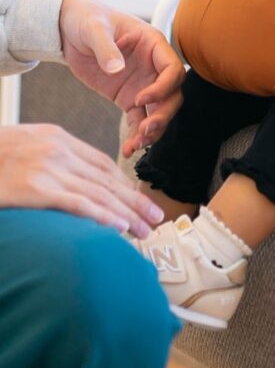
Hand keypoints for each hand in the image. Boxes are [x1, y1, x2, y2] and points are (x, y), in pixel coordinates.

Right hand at [0, 123, 164, 236]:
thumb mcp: (25, 146)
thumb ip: (51, 159)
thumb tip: (75, 182)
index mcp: (58, 138)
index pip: (102, 164)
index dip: (125, 184)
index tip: (140, 200)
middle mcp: (58, 149)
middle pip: (107, 179)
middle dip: (135, 200)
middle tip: (156, 218)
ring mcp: (48, 167)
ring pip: (99, 192)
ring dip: (126, 213)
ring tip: (144, 230)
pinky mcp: (36, 187)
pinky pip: (77, 203)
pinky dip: (101, 215)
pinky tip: (118, 227)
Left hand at [59, 0, 184, 157]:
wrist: (70, 30)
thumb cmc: (88, 19)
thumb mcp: (95, 29)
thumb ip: (106, 48)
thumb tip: (117, 69)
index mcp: (153, 44)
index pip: (173, 69)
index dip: (162, 87)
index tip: (140, 99)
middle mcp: (154, 66)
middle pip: (172, 94)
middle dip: (163, 114)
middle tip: (146, 130)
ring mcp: (143, 84)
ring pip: (159, 111)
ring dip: (153, 130)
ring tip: (137, 145)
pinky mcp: (129, 98)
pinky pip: (139, 119)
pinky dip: (136, 135)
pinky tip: (128, 149)